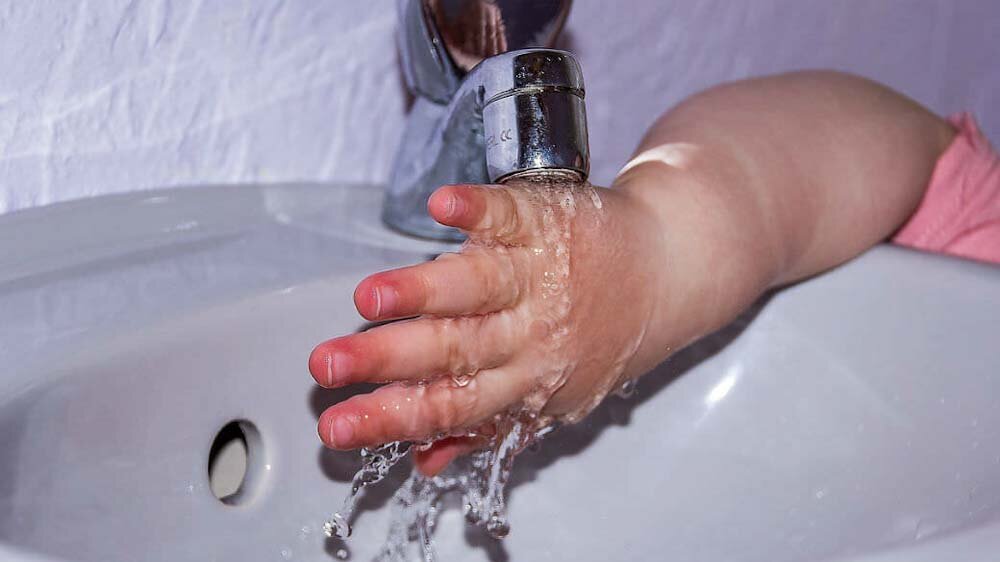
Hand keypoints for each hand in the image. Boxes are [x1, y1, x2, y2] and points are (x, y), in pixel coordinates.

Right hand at [310, 179, 668, 473]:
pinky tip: (443, 206)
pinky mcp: (545, 222)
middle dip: (386, 359)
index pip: (449, 405)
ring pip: (478, 287)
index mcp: (524, 379)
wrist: (665, 272)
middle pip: (453, 349)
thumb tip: (424, 463)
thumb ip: (485, 429)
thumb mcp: (551, 396)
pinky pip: (510, 215)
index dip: (392, 418)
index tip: (337, 426)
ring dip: (423, 291)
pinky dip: (477, 209)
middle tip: (328, 364)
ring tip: (371, 298)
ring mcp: (537, 274)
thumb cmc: (600, 335)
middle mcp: (528, 331)